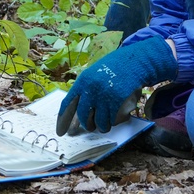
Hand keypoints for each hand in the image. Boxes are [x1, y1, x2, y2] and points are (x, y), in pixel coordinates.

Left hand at [56, 36, 176, 134]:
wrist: (133, 61)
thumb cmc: (112, 68)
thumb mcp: (94, 74)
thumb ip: (85, 89)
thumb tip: (76, 111)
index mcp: (82, 81)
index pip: (68, 103)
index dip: (63, 120)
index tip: (61, 132)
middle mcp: (90, 88)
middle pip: (82, 115)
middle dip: (86, 125)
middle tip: (89, 128)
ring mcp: (103, 95)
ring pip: (97, 120)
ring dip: (100, 127)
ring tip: (102, 126)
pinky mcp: (116, 100)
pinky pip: (110, 119)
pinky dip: (110, 123)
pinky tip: (111, 121)